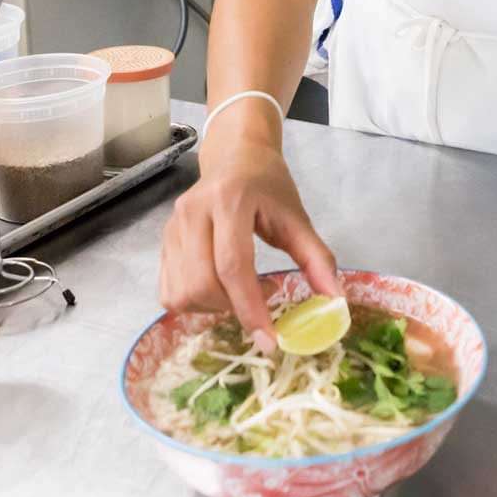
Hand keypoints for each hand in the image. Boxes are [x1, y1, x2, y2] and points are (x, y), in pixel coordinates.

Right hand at [158, 139, 341, 351]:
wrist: (235, 155)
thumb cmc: (268, 184)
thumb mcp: (297, 216)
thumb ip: (316, 257)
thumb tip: (334, 301)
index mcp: (229, 201)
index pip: (233, 265)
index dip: (250, 307)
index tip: (269, 341)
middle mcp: (193, 213)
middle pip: (201, 283)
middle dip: (231, 308)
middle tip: (260, 302)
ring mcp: (172, 227)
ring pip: (181, 293)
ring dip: (212, 308)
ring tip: (239, 292)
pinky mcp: (163, 241)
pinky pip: (168, 290)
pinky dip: (194, 303)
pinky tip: (218, 290)